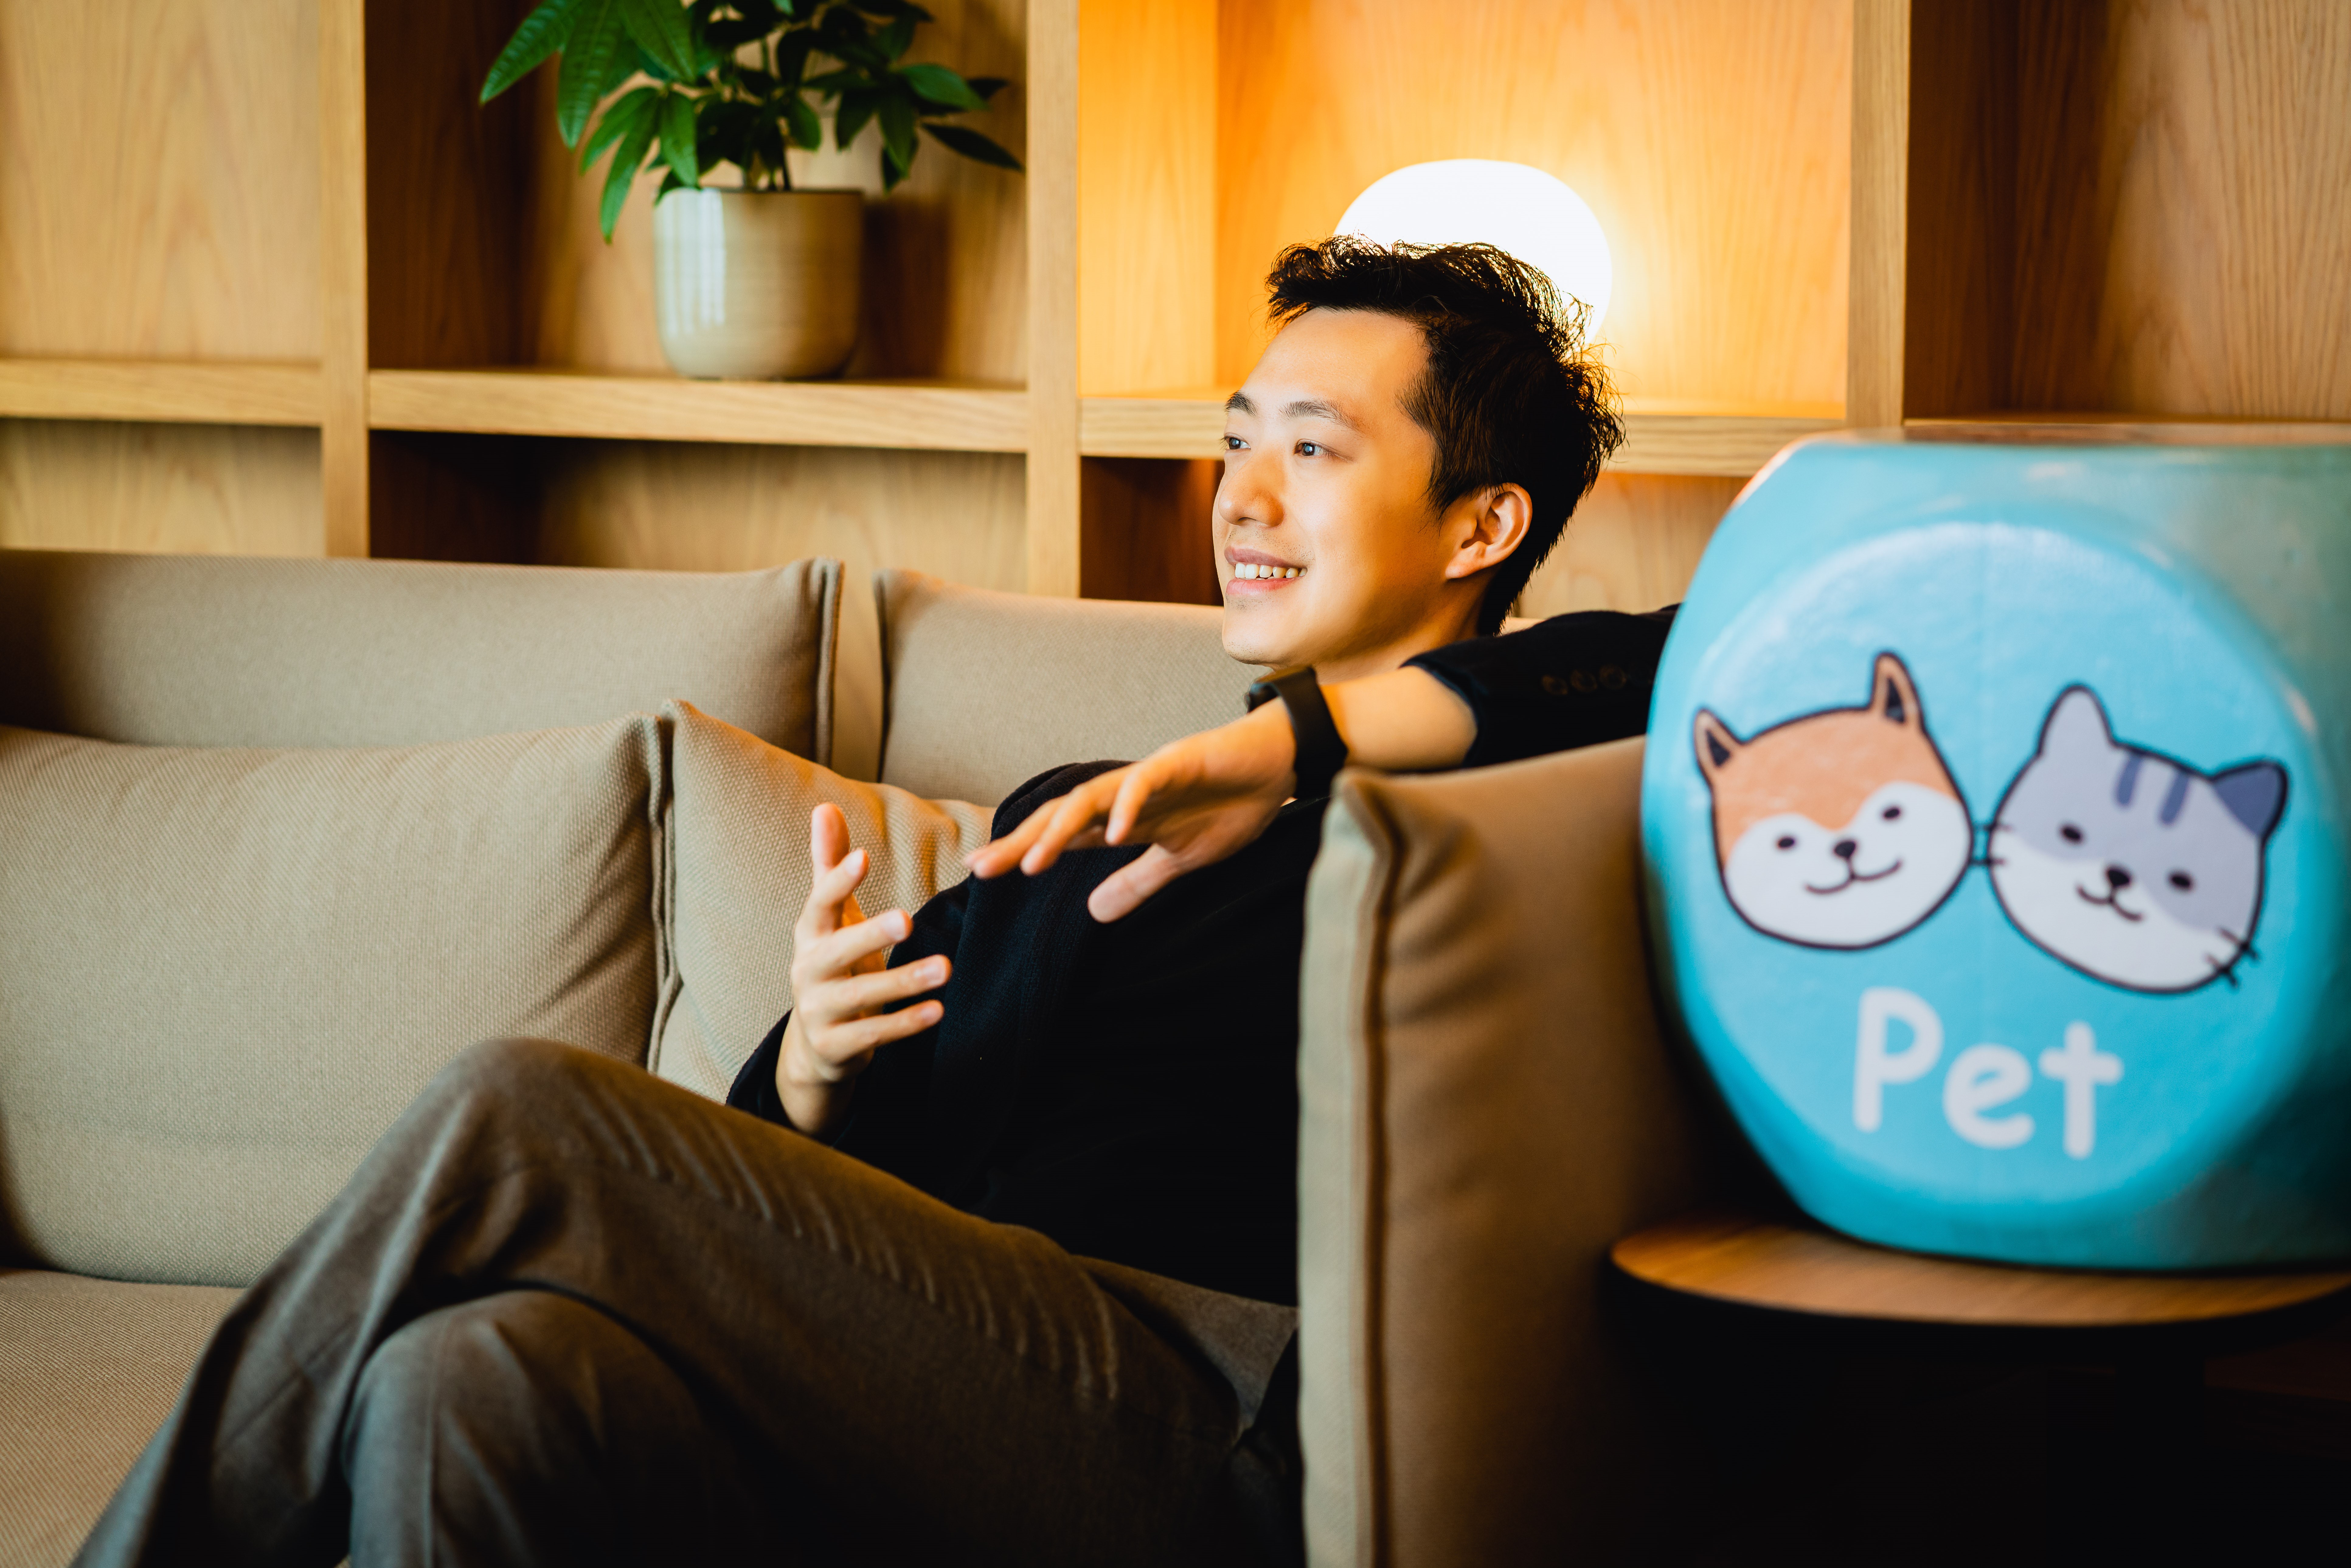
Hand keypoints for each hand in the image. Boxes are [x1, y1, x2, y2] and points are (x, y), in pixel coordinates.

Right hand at [776, 803, 949, 1134]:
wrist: (817, 1044)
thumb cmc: (834, 965)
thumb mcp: (833, 918)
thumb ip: (831, 865)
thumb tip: (824, 806)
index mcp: (810, 936)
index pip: (819, 905)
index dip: (837, 881)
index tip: (864, 856)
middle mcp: (808, 972)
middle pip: (835, 953)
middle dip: (869, 936)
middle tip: (907, 919)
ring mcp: (818, 1013)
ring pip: (860, 998)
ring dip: (903, 983)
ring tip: (946, 968)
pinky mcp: (836, 1047)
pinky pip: (873, 1035)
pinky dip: (905, 1023)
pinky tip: (938, 1010)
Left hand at [965, 700, 1297, 921]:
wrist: (1279, 764)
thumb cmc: (1231, 805)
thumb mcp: (1181, 860)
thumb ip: (1137, 882)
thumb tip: (1093, 914)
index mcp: (1125, 817)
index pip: (1064, 835)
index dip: (1022, 850)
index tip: (981, 872)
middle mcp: (1127, 795)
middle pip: (1063, 815)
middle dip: (1021, 841)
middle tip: (981, 868)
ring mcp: (1151, 775)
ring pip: (1093, 798)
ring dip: (1061, 830)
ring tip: (1033, 861)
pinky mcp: (1182, 761)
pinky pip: (1147, 783)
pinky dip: (1130, 808)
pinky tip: (1114, 834)